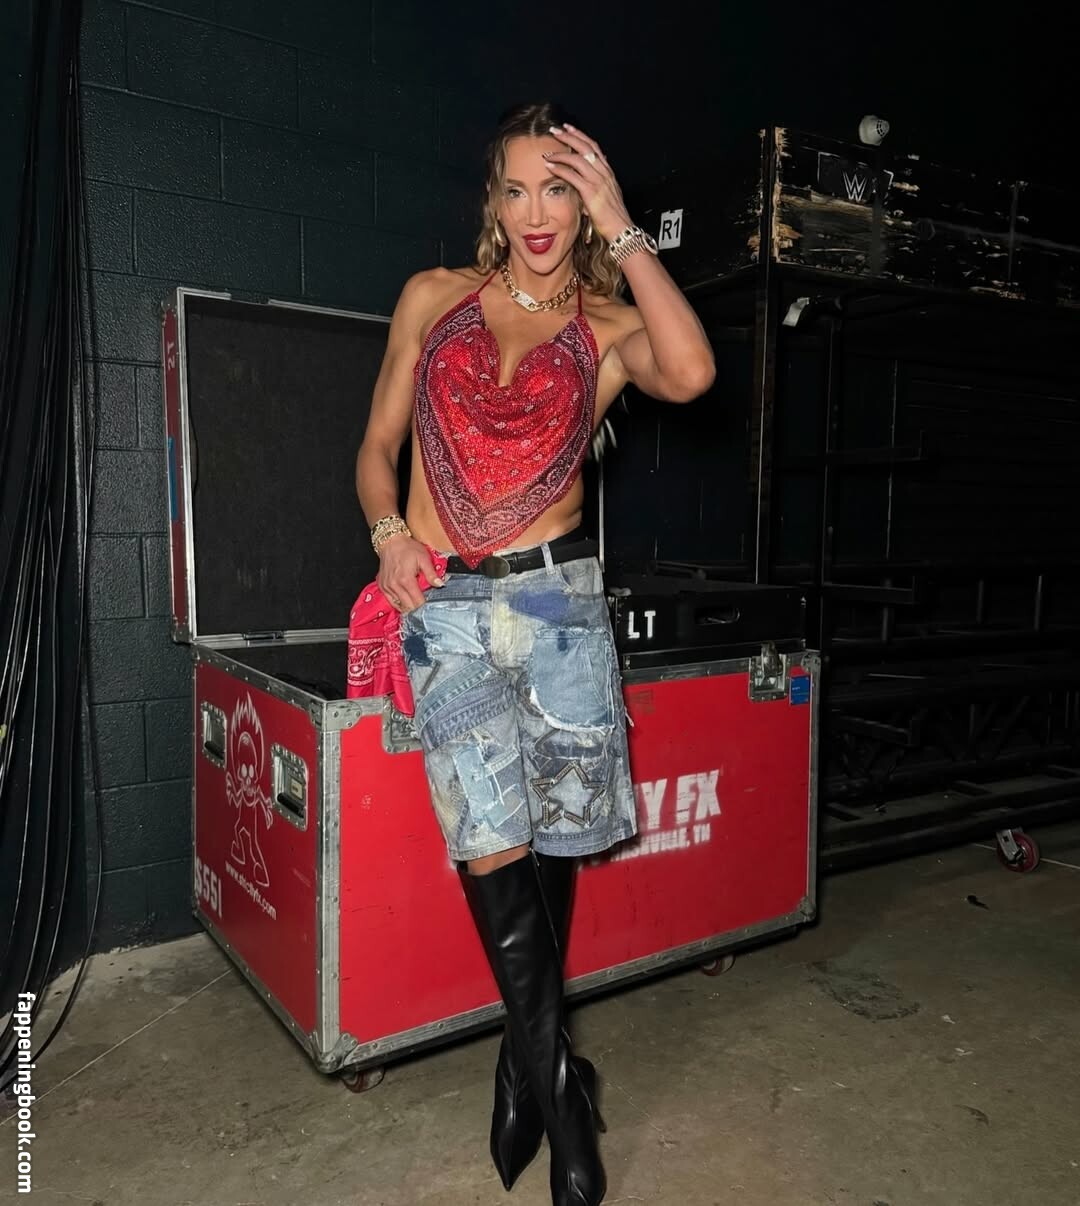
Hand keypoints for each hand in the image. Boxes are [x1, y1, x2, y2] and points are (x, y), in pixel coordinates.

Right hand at [377, 533, 443, 612]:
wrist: (391, 541)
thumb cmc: (407, 548)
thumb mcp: (423, 558)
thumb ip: (431, 574)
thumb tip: (440, 585)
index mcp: (406, 580)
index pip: (417, 602)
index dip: (425, 605)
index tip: (431, 605)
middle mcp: (394, 585)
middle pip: (408, 607)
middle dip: (418, 608)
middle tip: (425, 605)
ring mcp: (387, 587)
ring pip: (399, 606)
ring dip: (408, 607)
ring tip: (416, 603)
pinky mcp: (382, 586)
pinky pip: (391, 602)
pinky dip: (399, 604)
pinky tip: (406, 602)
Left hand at [543, 123, 631, 242]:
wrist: (621, 228)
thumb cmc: (614, 215)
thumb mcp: (609, 194)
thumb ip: (600, 182)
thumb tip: (592, 174)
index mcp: (608, 171)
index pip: (593, 147)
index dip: (580, 135)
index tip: (568, 128)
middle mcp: (604, 172)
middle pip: (585, 147)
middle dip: (569, 136)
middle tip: (555, 130)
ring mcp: (598, 181)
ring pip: (577, 159)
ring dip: (561, 153)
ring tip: (548, 151)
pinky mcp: (591, 192)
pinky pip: (572, 176)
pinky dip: (559, 169)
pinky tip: (550, 166)